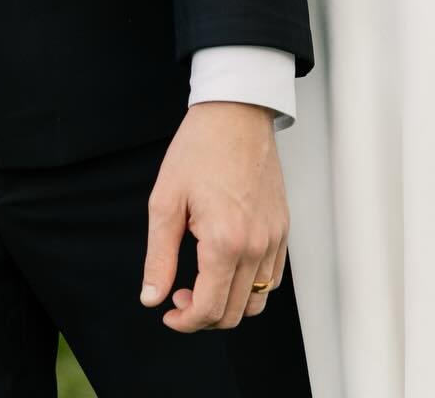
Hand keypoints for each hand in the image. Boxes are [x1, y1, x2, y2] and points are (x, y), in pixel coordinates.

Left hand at [142, 103, 288, 330]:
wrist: (235, 113)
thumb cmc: (199, 148)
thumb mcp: (165, 201)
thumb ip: (159, 256)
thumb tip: (151, 298)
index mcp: (225, 241)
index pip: (208, 309)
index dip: (184, 321)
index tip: (167, 310)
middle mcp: (256, 245)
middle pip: (234, 313)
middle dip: (202, 316)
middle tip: (179, 295)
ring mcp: (274, 238)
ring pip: (257, 301)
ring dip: (229, 304)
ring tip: (203, 283)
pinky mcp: (282, 228)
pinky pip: (273, 277)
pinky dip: (251, 286)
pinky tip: (227, 267)